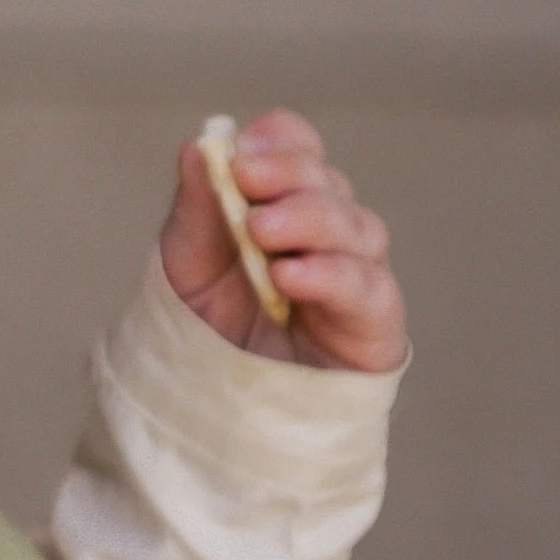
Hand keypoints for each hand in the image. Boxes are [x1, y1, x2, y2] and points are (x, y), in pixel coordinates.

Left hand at [159, 109, 406, 375]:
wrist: (215, 415)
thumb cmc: (207, 334)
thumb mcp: (185, 267)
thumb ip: (196, 209)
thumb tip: (198, 146)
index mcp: (286, 207)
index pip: (301, 152)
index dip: (281, 144)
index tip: (243, 150)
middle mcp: (329, 234)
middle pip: (329, 184)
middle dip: (289, 176)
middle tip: (247, 181)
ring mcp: (356, 276)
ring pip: (357, 229)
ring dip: (310, 220)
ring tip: (261, 231)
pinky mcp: (374, 326)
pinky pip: (367, 290)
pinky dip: (331, 276)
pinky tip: (291, 275)